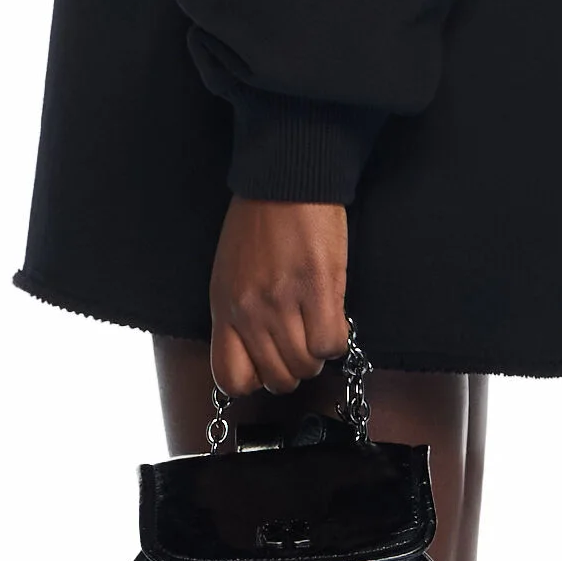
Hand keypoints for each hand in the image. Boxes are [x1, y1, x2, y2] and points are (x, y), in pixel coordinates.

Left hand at [209, 197, 350, 400]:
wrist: (285, 180)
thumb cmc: (258, 222)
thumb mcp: (230, 274)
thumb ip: (239, 314)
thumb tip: (258, 351)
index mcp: (224, 308)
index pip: (231, 378)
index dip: (256, 380)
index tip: (269, 363)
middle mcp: (249, 311)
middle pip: (277, 378)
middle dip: (294, 368)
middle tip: (302, 343)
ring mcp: (283, 302)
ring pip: (306, 365)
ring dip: (317, 354)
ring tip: (318, 327)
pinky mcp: (319, 288)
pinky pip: (330, 343)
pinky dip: (337, 338)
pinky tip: (334, 317)